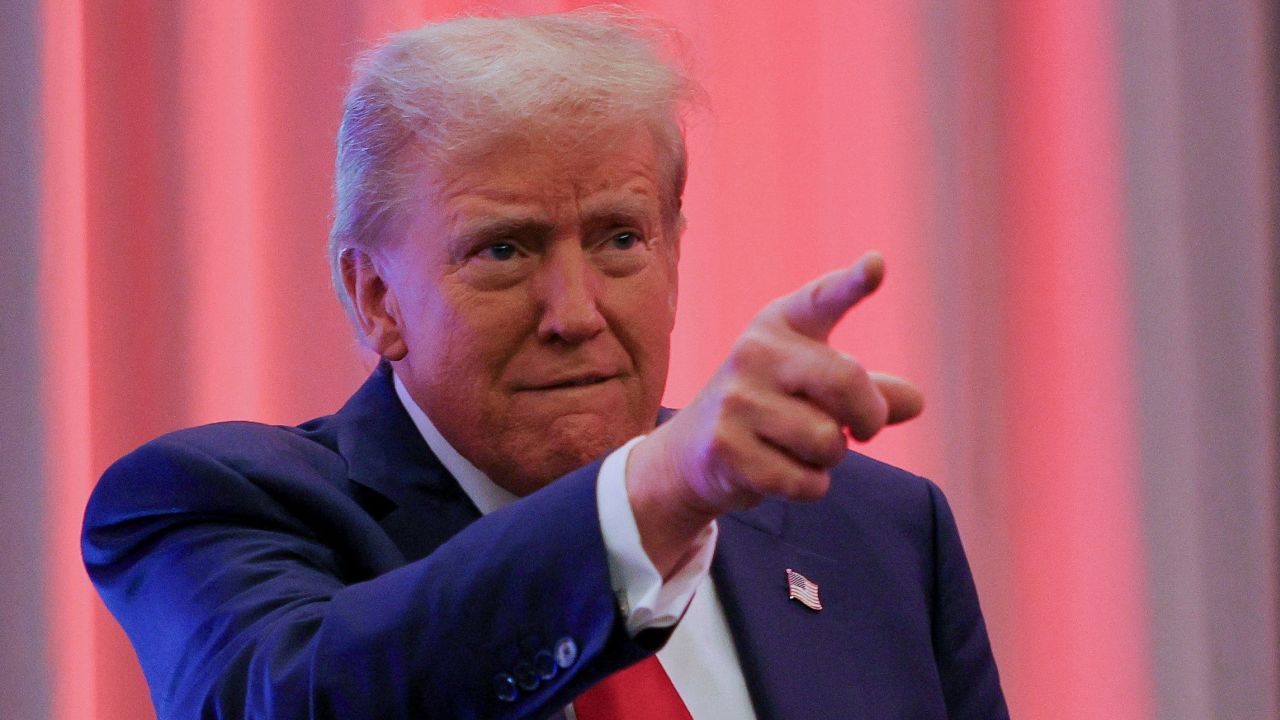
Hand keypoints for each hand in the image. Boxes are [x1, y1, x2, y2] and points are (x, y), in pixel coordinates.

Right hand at [626, 252, 923, 576]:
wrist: (692, 452)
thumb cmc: (772, 410)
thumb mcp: (816, 389)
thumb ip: (869, 391)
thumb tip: (915, 402)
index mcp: (781, 325)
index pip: (822, 299)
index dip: (853, 283)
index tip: (877, 265)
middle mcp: (755, 352)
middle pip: (845, 382)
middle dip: (869, 417)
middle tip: (865, 431)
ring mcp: (736, 400)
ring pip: (827, 440)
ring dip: (830, 458)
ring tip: (801, 449)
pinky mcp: (727, 448)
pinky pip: (804, 480)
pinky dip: (810, 486)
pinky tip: (783, 472)